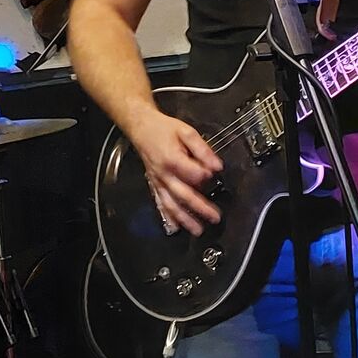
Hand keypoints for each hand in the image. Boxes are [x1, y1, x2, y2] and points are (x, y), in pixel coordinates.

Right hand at [132, 110, 222, 237]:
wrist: (141, 127)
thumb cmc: (163, 129)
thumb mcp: (186, 132)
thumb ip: (203, 150)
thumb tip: (216, 166)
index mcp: (172, 159)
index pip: (193, 174)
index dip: (206, 176)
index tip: (216, 175)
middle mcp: (164, 174)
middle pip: (184, 195)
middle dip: (200, 208)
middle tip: (215, 217)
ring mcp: (158, 181)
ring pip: (171, 204)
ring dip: (185, 219)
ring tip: (198, 230)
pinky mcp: (154, 184)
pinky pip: (161, 203)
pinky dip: (168, 217)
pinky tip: (175, 227)